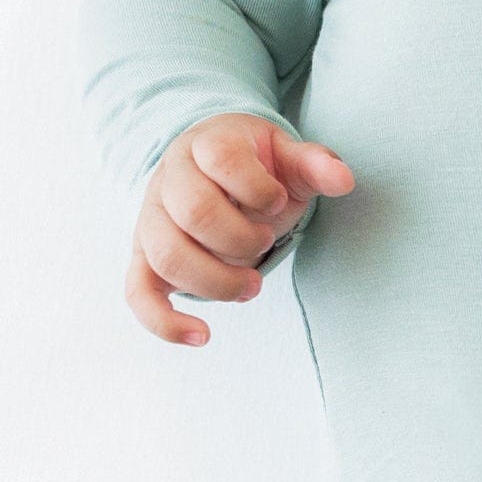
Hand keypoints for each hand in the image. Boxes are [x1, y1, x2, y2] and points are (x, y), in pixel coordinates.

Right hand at [124, 112, 356, 345]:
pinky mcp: (145, 256)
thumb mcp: (287, 159)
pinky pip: (137, 292)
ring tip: (251, 287)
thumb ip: (314, 165)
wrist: (211, 167)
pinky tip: (201, 336)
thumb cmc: (256, 168)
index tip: (278, 202)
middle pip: (195, 212)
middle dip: (242, 239)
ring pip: (168, 255)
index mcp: (206, 145)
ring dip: (216, 280)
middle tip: (267, 243)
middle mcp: (170, 179)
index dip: (259, 189)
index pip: (222, 160)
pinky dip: (164, 321)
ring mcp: (152, 218)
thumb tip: (343, 179)